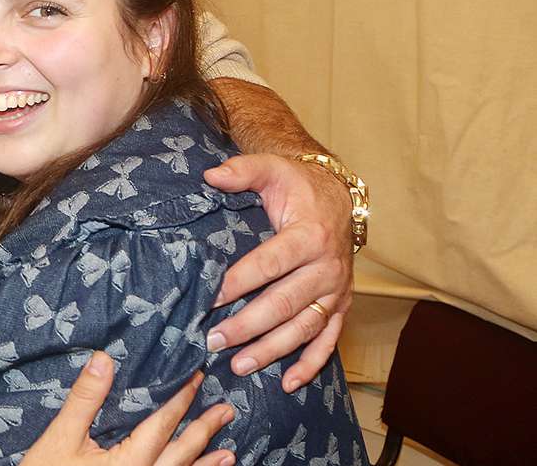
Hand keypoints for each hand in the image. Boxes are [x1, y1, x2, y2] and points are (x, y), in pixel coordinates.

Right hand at [19, 351, 234, 465]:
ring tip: (228, 454)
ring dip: (205, 464)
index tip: (197, 379)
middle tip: (226, 411)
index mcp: (129, 462)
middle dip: (204, 430)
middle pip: (181, 453)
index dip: (180, 400)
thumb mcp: (60, 438)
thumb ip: (85, 399)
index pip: (162, 425)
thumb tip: (105, 359)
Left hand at [203, 154, 352, 390]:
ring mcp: (336, 291)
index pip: (270, 264)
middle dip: (248, 325)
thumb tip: (211, 175)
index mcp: (309, 236)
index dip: (240, 281)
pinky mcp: (340, 305)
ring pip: (304, 328)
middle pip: (285, 303)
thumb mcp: (272, 169)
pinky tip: (288, 383)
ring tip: (239, 364)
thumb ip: (242, 170)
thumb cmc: (297, 186)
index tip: (211, 297)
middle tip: (213, 340)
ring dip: (273, 350)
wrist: (337, 197)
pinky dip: (312, 364)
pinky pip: (330, 340)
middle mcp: (327, 268)